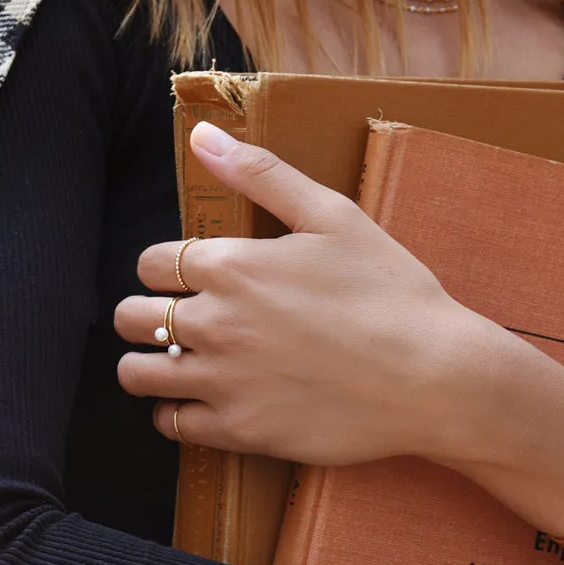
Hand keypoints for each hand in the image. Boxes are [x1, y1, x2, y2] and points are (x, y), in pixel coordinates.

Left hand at [114, 122, 484, 464]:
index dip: (165, 269)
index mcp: (231, 265)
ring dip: (147, 364)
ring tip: (177, 363)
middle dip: (144, 313)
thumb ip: (260, 172)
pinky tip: (199, 403)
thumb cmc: (390, 292)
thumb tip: (202, 133)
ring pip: (136, 373)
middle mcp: (214, 323)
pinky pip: (170, 425)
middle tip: (177, 321)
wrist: (434, 376)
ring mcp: (223, 381)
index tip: (190, 280)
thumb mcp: (333, 215)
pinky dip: (173, 413)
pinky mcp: (239, 430)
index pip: (150, 264)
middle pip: (129, 317)